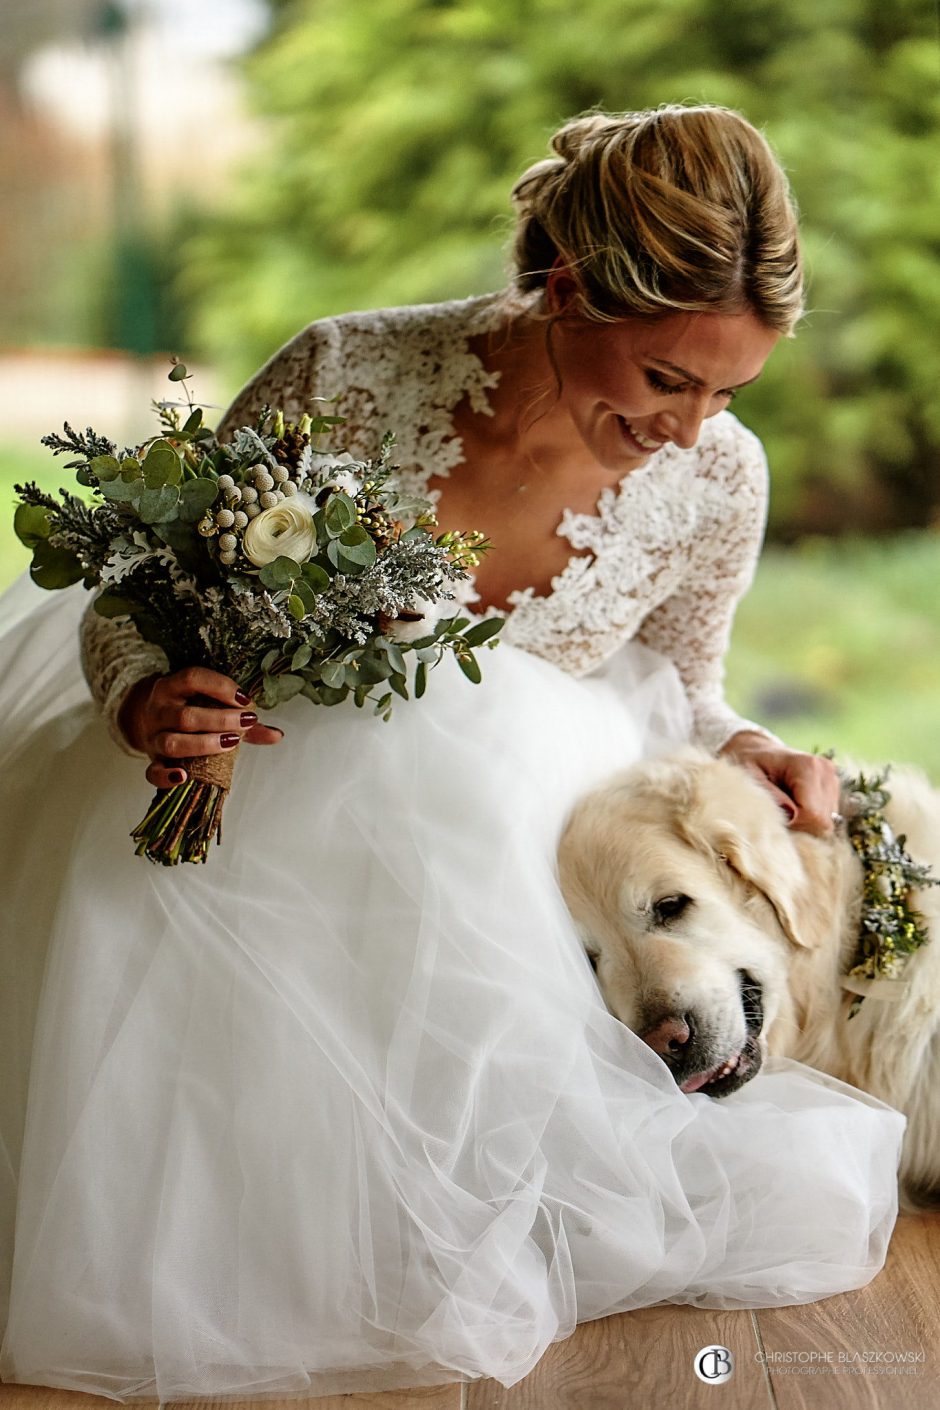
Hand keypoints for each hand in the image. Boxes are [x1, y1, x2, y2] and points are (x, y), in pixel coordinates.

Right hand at [118, 668, 283, 789]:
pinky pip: (153, 772)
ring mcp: (152, 736)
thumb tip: (277, 735)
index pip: (192, 678)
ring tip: (231, 744)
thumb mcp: (210, 705)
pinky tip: (184, 777)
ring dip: (203, 745)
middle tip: (246, 722)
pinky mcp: (151, 760)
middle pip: (186, 716)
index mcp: (172, 687)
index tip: (246, 700)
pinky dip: (167, 776)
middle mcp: (158, 710)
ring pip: (172, 743)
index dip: (220, 687)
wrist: (148, 721)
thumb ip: (242, 719)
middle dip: (220, 720)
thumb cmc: (190, 710)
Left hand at [719, 731, 840, 835]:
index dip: (793, 823)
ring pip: (826, 823)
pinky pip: (826, 819)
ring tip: (785, 806)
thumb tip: (792, 814)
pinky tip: (794, 806)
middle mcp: (826, 772)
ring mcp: (833, 780)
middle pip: (822, 821)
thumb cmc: (750, 764)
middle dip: (799, 825)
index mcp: (807, 766)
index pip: (812, 813)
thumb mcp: (750, 777)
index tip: (775, 815)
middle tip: (778, 813)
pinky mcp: (833, 789)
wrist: (758, 752)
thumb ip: (770, 795)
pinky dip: (809, 819)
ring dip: (804, 822)